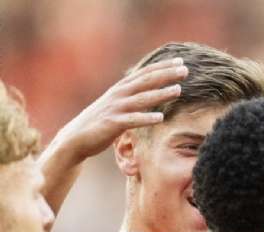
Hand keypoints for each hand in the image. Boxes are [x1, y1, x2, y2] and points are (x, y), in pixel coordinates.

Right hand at [45, 58, 186, 164]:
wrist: (76, 138)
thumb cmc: (100, 121)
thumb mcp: (116, 104)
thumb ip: (131, 96)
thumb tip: (149, 90)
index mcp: (121, 89)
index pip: (145, 73)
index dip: (162, 66)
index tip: (180, 60)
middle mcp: (119, 95)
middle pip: (146, 81)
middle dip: (166, 74)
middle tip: (185, 69)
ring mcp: (115, 108)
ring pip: (141, 99)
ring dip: (160, 93)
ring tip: (178, 90)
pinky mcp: (112, 124)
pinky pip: (132, 120)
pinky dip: (146, 118)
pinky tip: (160, 118)